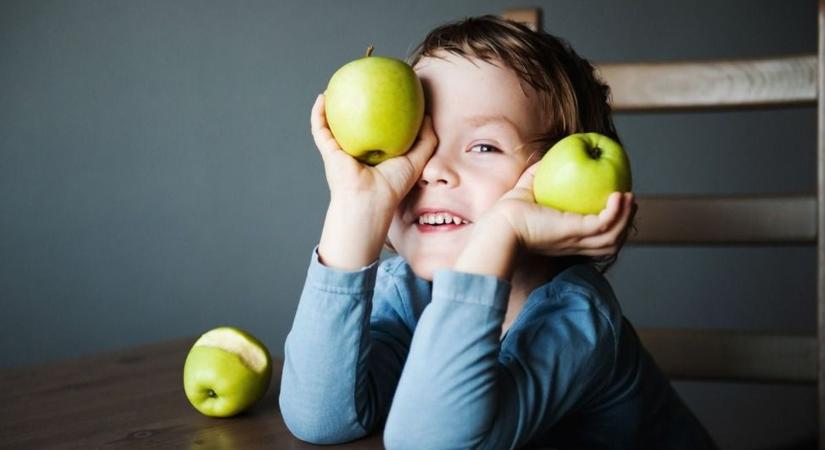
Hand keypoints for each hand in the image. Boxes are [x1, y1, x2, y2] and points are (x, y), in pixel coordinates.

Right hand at [312, 93, 436, 270]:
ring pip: (333, 123)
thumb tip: (427, 115)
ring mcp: (341, 150)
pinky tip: (323, 96)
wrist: (370, 201)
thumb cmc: (393, 186)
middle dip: (354, 103)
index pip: (378, 128)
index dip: (381, 110)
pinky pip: (320, 128)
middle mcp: (357, 150)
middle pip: (354, 122)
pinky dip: (318, 113)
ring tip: (336, 84)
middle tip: (360, 83)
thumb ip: (426, 139)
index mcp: (377, 152)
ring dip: (331, 104)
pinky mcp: (329, 151)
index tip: (386, 91)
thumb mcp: (417, 159)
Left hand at [487, 162, 635, 256]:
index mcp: (566, 238)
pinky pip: (604, 225)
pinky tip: (618, 196)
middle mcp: (574, 243)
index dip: (611, 225)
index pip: (595, 238)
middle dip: (625, 224)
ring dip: (626, 218)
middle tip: (630, 201)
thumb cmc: (509, 211)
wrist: (501, 225)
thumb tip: (545, 156)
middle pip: (610, 242)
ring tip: (629, 197)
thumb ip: (537, 174)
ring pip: (613, 237)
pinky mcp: (575, 231)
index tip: (616, 205)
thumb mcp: (528, 188)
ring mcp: (576, 240)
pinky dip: (616, 212)